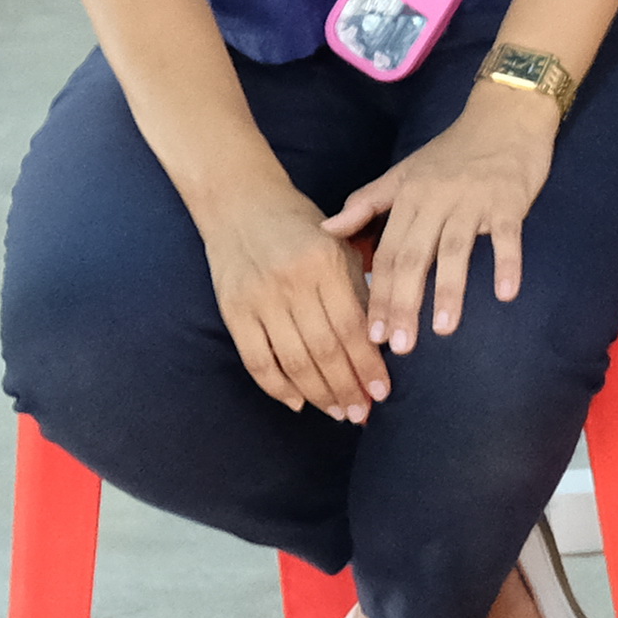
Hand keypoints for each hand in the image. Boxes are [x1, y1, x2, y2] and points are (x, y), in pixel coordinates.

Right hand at [198, 180, 391, 419]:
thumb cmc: (300, 226)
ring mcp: (260, 299)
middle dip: (348, 387)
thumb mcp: (338, 246)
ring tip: (339, 412)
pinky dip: (278, 387)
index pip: (353, 326)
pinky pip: (257, 360)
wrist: (241, 204)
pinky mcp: (233, 311)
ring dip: (319, 394)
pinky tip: (298, 402)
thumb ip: (357, 289)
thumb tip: (379, 344)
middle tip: (363, 413)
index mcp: (325, 263)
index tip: (384, 392)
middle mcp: (292, 282)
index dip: (369, 365)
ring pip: (293, 361)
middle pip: (324, 350)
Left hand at [325, 81, 560, 351]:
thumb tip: (327, 229)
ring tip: (443, 329)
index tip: (372, 334)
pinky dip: (507, 263)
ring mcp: (474, 200)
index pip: (387, 252)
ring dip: (449, 291)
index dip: (378, 293)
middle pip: (415, 256)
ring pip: (455, 249)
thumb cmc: (453, 151)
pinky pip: (506, 235)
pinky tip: (505, 294)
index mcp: (409, 197)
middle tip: (399, 345)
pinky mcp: (509, 200)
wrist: (505, 115)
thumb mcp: (405, 173)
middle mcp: (437, 200)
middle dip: (404, 302)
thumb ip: (367, 202)